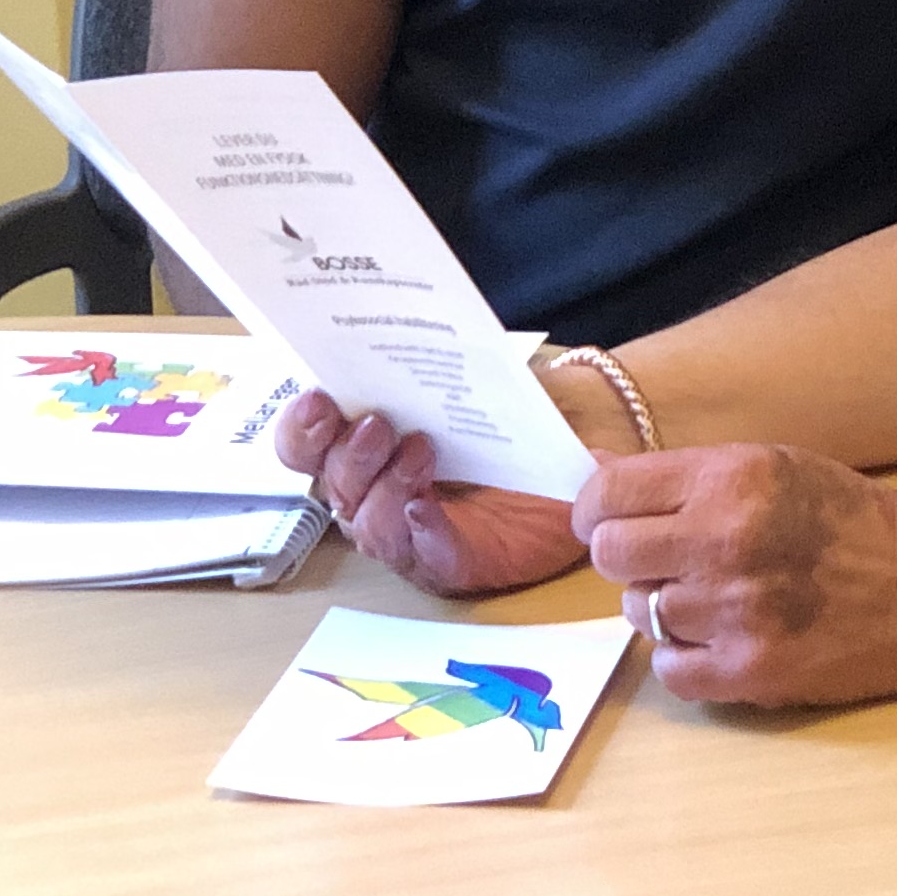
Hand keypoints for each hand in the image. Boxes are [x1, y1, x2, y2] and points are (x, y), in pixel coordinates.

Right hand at [276, 390, 589, 597]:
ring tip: (419, 450)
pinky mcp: (454, 562)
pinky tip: (425, 507)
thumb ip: (446, 359)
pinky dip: (419, 531)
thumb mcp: (485, 371)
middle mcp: (379, 489)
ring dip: (383, 488)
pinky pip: (423, 557)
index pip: (310, 444)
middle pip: (331, 486)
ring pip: (366, 526)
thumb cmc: (526, 407)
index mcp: (372, 440)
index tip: (317, 397)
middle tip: (376, 425)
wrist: (594, 444)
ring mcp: (413, 530)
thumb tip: (416, 333)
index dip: (302, 427)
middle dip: (343, 456)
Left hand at [574, 444, 896, 709]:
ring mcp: (736, 611)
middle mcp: (727, 540)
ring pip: (639, 614)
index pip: (609, 495)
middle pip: (610, 556)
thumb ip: (689, 477)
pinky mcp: (750, 670)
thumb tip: (598, 482)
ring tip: (717, 598)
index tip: (607, 522)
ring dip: (665, 608)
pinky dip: (685, 657)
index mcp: (733, 479)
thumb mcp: (776, 467)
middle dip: (628, 559)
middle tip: (663, 561)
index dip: (596, 511)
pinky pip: (668, 668)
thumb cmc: (852, 522)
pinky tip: (723, 638)